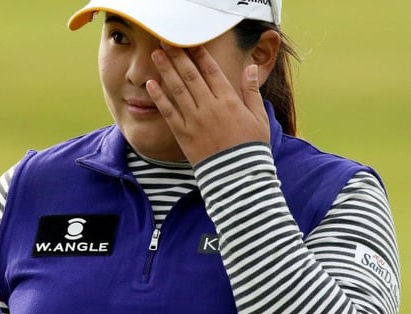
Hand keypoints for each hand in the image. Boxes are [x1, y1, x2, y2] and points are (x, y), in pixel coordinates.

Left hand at [146, 43, 269, 164]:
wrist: (238, 176)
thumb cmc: (251, 147)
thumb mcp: (259, 117)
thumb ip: (251, 91)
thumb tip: (250, 67)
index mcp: (229, 101)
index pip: (212, 71)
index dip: (200, 54)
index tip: (190, 41)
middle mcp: (210, 107)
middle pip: (191, 75)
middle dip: (177, 56)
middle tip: (166, 40)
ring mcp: (195, 120)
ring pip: (177, 89)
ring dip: (165, 70)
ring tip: (156, 54)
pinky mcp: (184, 135)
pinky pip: (169, 112)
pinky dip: (159, 97)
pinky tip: (151, 84)